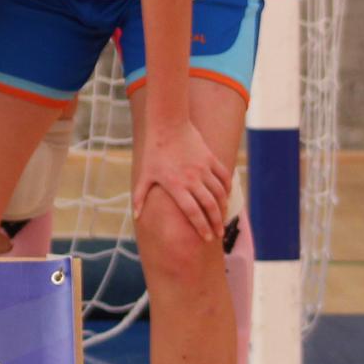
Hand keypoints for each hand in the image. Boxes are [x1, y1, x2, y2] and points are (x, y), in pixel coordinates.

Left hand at [135, 116, 230, 244]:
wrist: (167, 125)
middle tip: (218, 234)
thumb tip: (136, 216)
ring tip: (221, 219)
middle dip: (216, 223)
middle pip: (209, 206)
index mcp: (175, 185)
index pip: (192, 211)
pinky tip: (226, 197)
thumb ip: (140, 196)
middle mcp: (191, 178)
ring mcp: (203, 168)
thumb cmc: (153, 151)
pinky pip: (224, 177)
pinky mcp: (211, 159)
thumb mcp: (144, 174)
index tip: (206, 238)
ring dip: (223, 208)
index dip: (200, 226)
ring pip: (219, 193)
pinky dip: (227, 189)